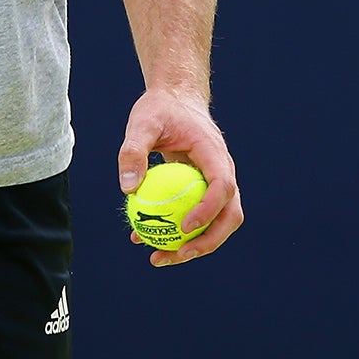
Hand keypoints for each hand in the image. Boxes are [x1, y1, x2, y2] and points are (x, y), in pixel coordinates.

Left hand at [117, 88, 242, 267]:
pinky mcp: (202, 190)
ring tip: (159, 257)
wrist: (174, 100)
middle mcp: (222, 171)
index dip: (208, 211)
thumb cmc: (160, 109)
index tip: (184, 228)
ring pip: (217, 223)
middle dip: (209, 241)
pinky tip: (146, 241)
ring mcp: (215, 182)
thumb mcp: (142, 122)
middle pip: (230, 214)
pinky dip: (176, 233)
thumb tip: (128, 188)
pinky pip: (195, 218)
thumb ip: (133, 151)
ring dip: (194, 245)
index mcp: (214, 153)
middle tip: (177, 254)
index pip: (223, 186)